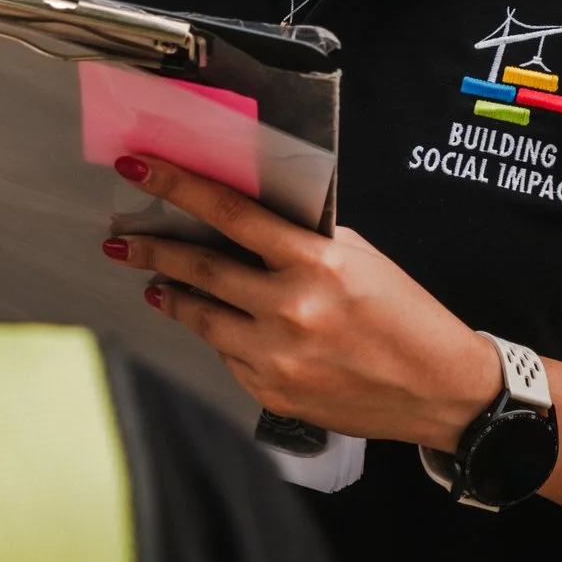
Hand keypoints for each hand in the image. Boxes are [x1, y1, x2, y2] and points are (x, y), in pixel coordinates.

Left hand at [104, 154, 501, 445]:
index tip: (139, 168)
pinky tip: (212, 323)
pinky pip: (228, 355)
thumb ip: (301, 238)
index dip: (178, 186)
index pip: (230, 213)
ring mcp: (278, 356)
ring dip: (170, 295)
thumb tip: (242, 215)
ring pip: (202, 317)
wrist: (439, 388)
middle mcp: (292, 309)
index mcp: (316, 262)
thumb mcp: (357, 257)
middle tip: (122, 238)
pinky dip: (216, 335)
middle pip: (201, 268)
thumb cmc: (403, 314)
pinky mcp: (273, 393)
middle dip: (153, 248)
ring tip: (152, 281)